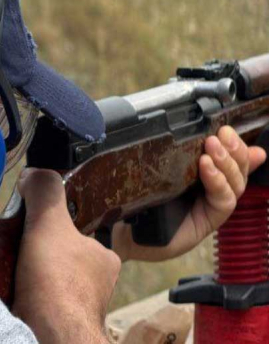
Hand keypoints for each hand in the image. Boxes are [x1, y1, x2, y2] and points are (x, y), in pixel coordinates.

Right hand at [13, 169, 119, 343]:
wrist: (48, 334)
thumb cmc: (58, 281)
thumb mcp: (49, 221)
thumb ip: (44, 192)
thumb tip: (33, 175)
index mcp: (103, 258)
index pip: (79, 233)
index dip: (55, 227)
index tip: (34, 227)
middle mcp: (96, 285)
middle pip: (62, 257)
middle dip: (40, 253)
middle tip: (16, 247)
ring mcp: (77, 306)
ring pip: (51, 281)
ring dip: (30, 276)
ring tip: (8, 268)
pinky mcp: (59, 323)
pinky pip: (40, 302)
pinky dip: (25, 296)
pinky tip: (10, 290)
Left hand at [112, 126, 266, 261]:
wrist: (119, 228)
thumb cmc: (133, 197)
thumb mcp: (153, 169)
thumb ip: (171, 152)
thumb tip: (181, 127)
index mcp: (199, 175)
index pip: (229, 158)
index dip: (234, 144)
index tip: (225, 128)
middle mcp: (209, 191)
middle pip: (238, 169)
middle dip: (234, 149)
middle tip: (223, 133)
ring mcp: (209, 207)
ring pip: (236, 184)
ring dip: (227, 163)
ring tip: (213, 146)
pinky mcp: (207, 221)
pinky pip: (223, 201)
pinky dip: (218, 182)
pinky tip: (206, 167)